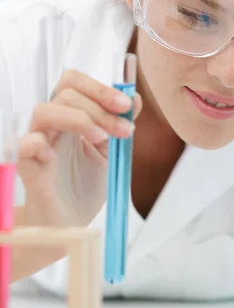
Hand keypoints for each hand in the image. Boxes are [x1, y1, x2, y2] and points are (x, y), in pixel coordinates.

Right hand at [18, 69, 141, 228]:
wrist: (72, 223)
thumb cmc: (86, 187)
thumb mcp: (111, 153)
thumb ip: (120, 125)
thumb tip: (135, 98)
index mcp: (70, 117)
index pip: (74, 84)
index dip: (100, 88)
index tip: (126, 106)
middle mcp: (52, 126)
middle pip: (65, 93)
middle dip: (99, 106)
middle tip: (124, 130)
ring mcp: (37, 144)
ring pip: (44, 111)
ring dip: (78, 119)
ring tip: (101, 139)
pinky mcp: (26, 166)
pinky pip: (24, 144)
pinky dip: (41, 145)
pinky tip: (57, 159)